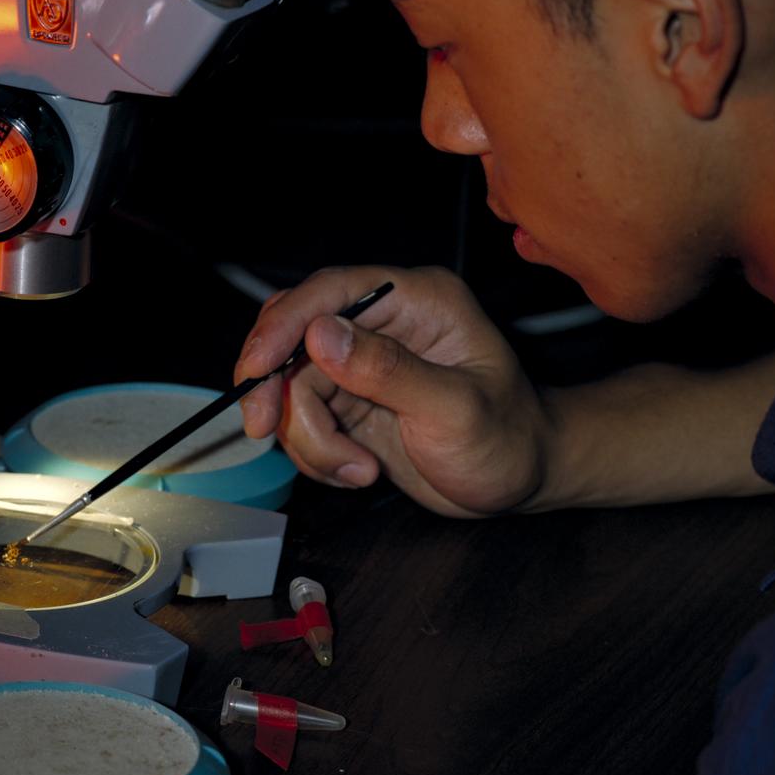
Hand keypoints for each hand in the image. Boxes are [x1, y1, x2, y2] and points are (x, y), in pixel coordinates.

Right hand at [234, 266, 552, 517]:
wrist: (519, 482)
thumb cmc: (507, 441)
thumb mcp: (454, 410)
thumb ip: (387, 370)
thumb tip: (320, 335)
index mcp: (415, 301)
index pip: (330, 292)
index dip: (283, 325)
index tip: (254, 369)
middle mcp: (382, 323)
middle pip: (294, 338)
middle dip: (276, 389)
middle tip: (265, 429)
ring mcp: (361, 363)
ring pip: (291, 387)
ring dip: (309, 438)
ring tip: (358, 470)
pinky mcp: (348, 401)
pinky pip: (302, 420)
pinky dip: (317, 453)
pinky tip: (359, 471)